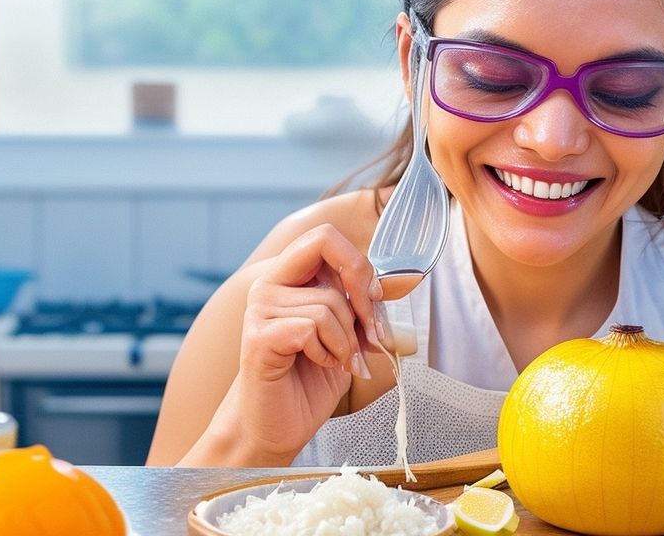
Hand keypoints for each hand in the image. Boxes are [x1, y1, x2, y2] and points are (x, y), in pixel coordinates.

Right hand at [196, 224, 383, 465]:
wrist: (278, 427)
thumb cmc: (310, 380)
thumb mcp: (349, 335)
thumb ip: (365, 305)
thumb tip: (405, 279)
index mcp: (289, 278)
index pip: (325, 237)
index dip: (359, 264)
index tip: (374, 300)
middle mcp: (269, 285)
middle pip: (325, 246)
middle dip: (359, 287)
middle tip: (368, 330)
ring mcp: (259, 309)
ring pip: (329, 302)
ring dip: (347, 340)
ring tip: (339, 361)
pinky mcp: (258, 337)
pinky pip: (312, 328)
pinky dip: (329, 352)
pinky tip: (321, 366)